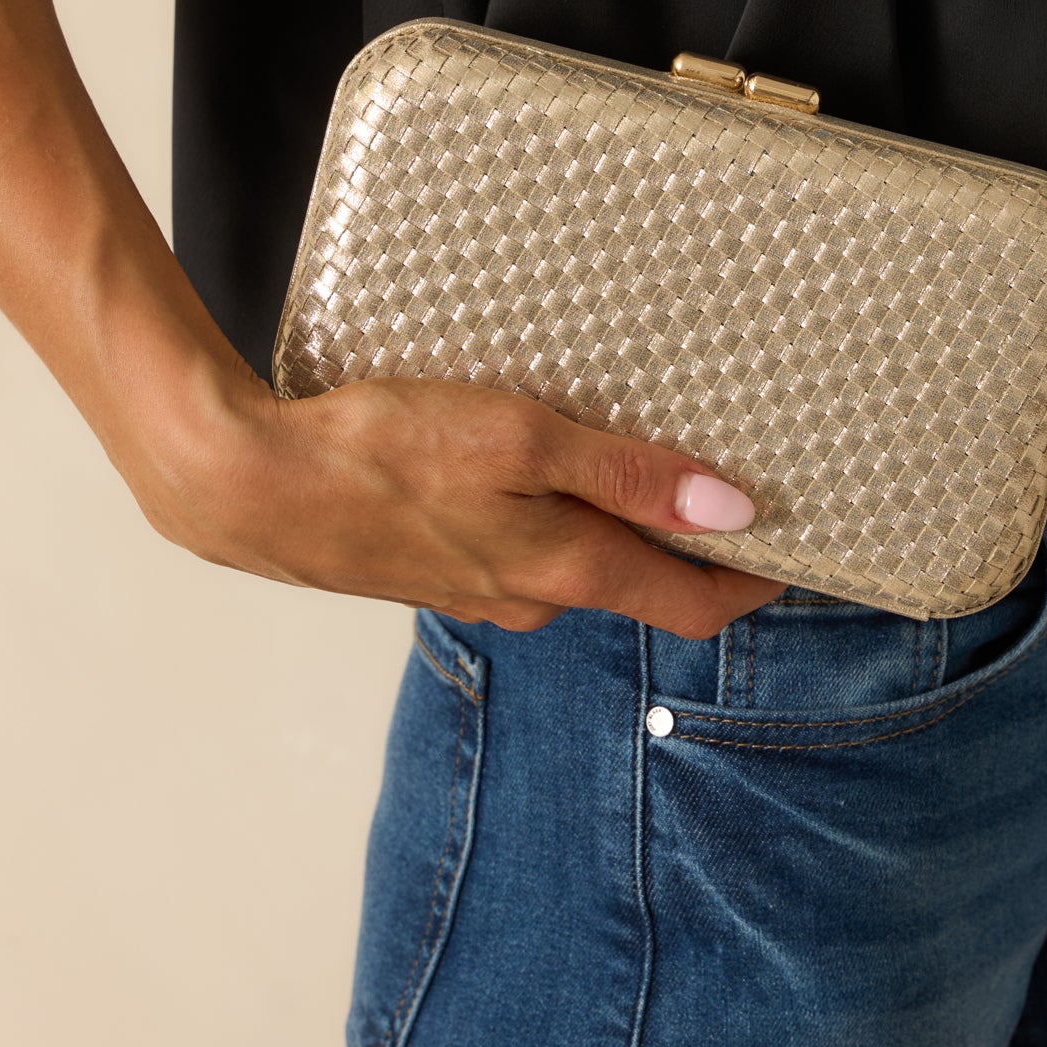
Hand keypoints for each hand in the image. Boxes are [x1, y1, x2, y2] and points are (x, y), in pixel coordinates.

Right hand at [133, 359, 788, 636]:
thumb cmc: (384, 453)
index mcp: (568, 569)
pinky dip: (551, 518)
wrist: (249, 486)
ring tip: (630, 456)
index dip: (754, 584)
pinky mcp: (436, 568)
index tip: (797, 551)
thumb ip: (630, 475)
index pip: (692, 605)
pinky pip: (520, 550)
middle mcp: (533, 596)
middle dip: (687, 545)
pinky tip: (529, 469)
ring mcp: (480, 590)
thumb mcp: (522, 441)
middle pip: (640, 583)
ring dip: (615, 526)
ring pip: (577, 563)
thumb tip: (733, 511)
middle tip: (724, 481)